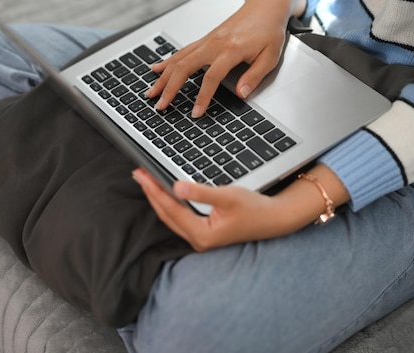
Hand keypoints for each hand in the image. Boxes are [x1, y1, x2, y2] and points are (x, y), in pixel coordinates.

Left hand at [132, 162, 350, 250]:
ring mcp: (200, 238)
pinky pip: (179, 217)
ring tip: (147, 181)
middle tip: (138, 174)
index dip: (154, 190)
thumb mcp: (228, 196)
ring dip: (158, 198)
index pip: (170, 209)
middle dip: (151, 193)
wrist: (274, 220)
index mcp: (202, 234)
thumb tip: (176, 185)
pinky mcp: (204, 232)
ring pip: (171, 217)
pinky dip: (170, 203)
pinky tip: (165, 192)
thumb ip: (201, 192)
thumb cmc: (255, 209)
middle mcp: (198, 240)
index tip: (142, 175)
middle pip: (166, 214)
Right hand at [147, 0, 306, 117]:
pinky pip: (182, 51)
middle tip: (160, 105)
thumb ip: (254, 76)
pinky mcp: (204, 39)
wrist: (265, 6)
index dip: (202, 97)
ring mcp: (207, 40)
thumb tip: (242, 94)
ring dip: (163, 77)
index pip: (211, 77)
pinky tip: (156, 69)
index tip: (196, 113)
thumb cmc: (269, 30)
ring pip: (179, 59)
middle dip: (170, 88)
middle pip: (185, 67)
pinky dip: (167, 61)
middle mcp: (214, 43)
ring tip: (152, 93)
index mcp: (231, 49)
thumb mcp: (270, 56)